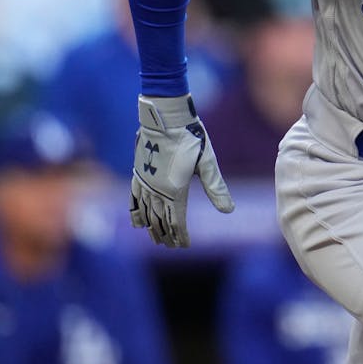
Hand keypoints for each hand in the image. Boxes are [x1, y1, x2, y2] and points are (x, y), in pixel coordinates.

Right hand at [129, 94, 233, 247]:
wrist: (165, 117)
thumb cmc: (191, 138)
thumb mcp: (208, 163)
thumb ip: (216, 188)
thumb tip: (229, 210)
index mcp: (175, 190)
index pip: (176, 221)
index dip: (180, 235)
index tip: (184, 245)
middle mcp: (157, 190)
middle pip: (160, 221)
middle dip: (167, 235)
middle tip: (172, 246)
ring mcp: (145, 182)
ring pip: (146, 213)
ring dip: (152, 228)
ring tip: (157, 240)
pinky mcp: (138, 173)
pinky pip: (133, 199)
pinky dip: (135, 213)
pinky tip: (136, 223)